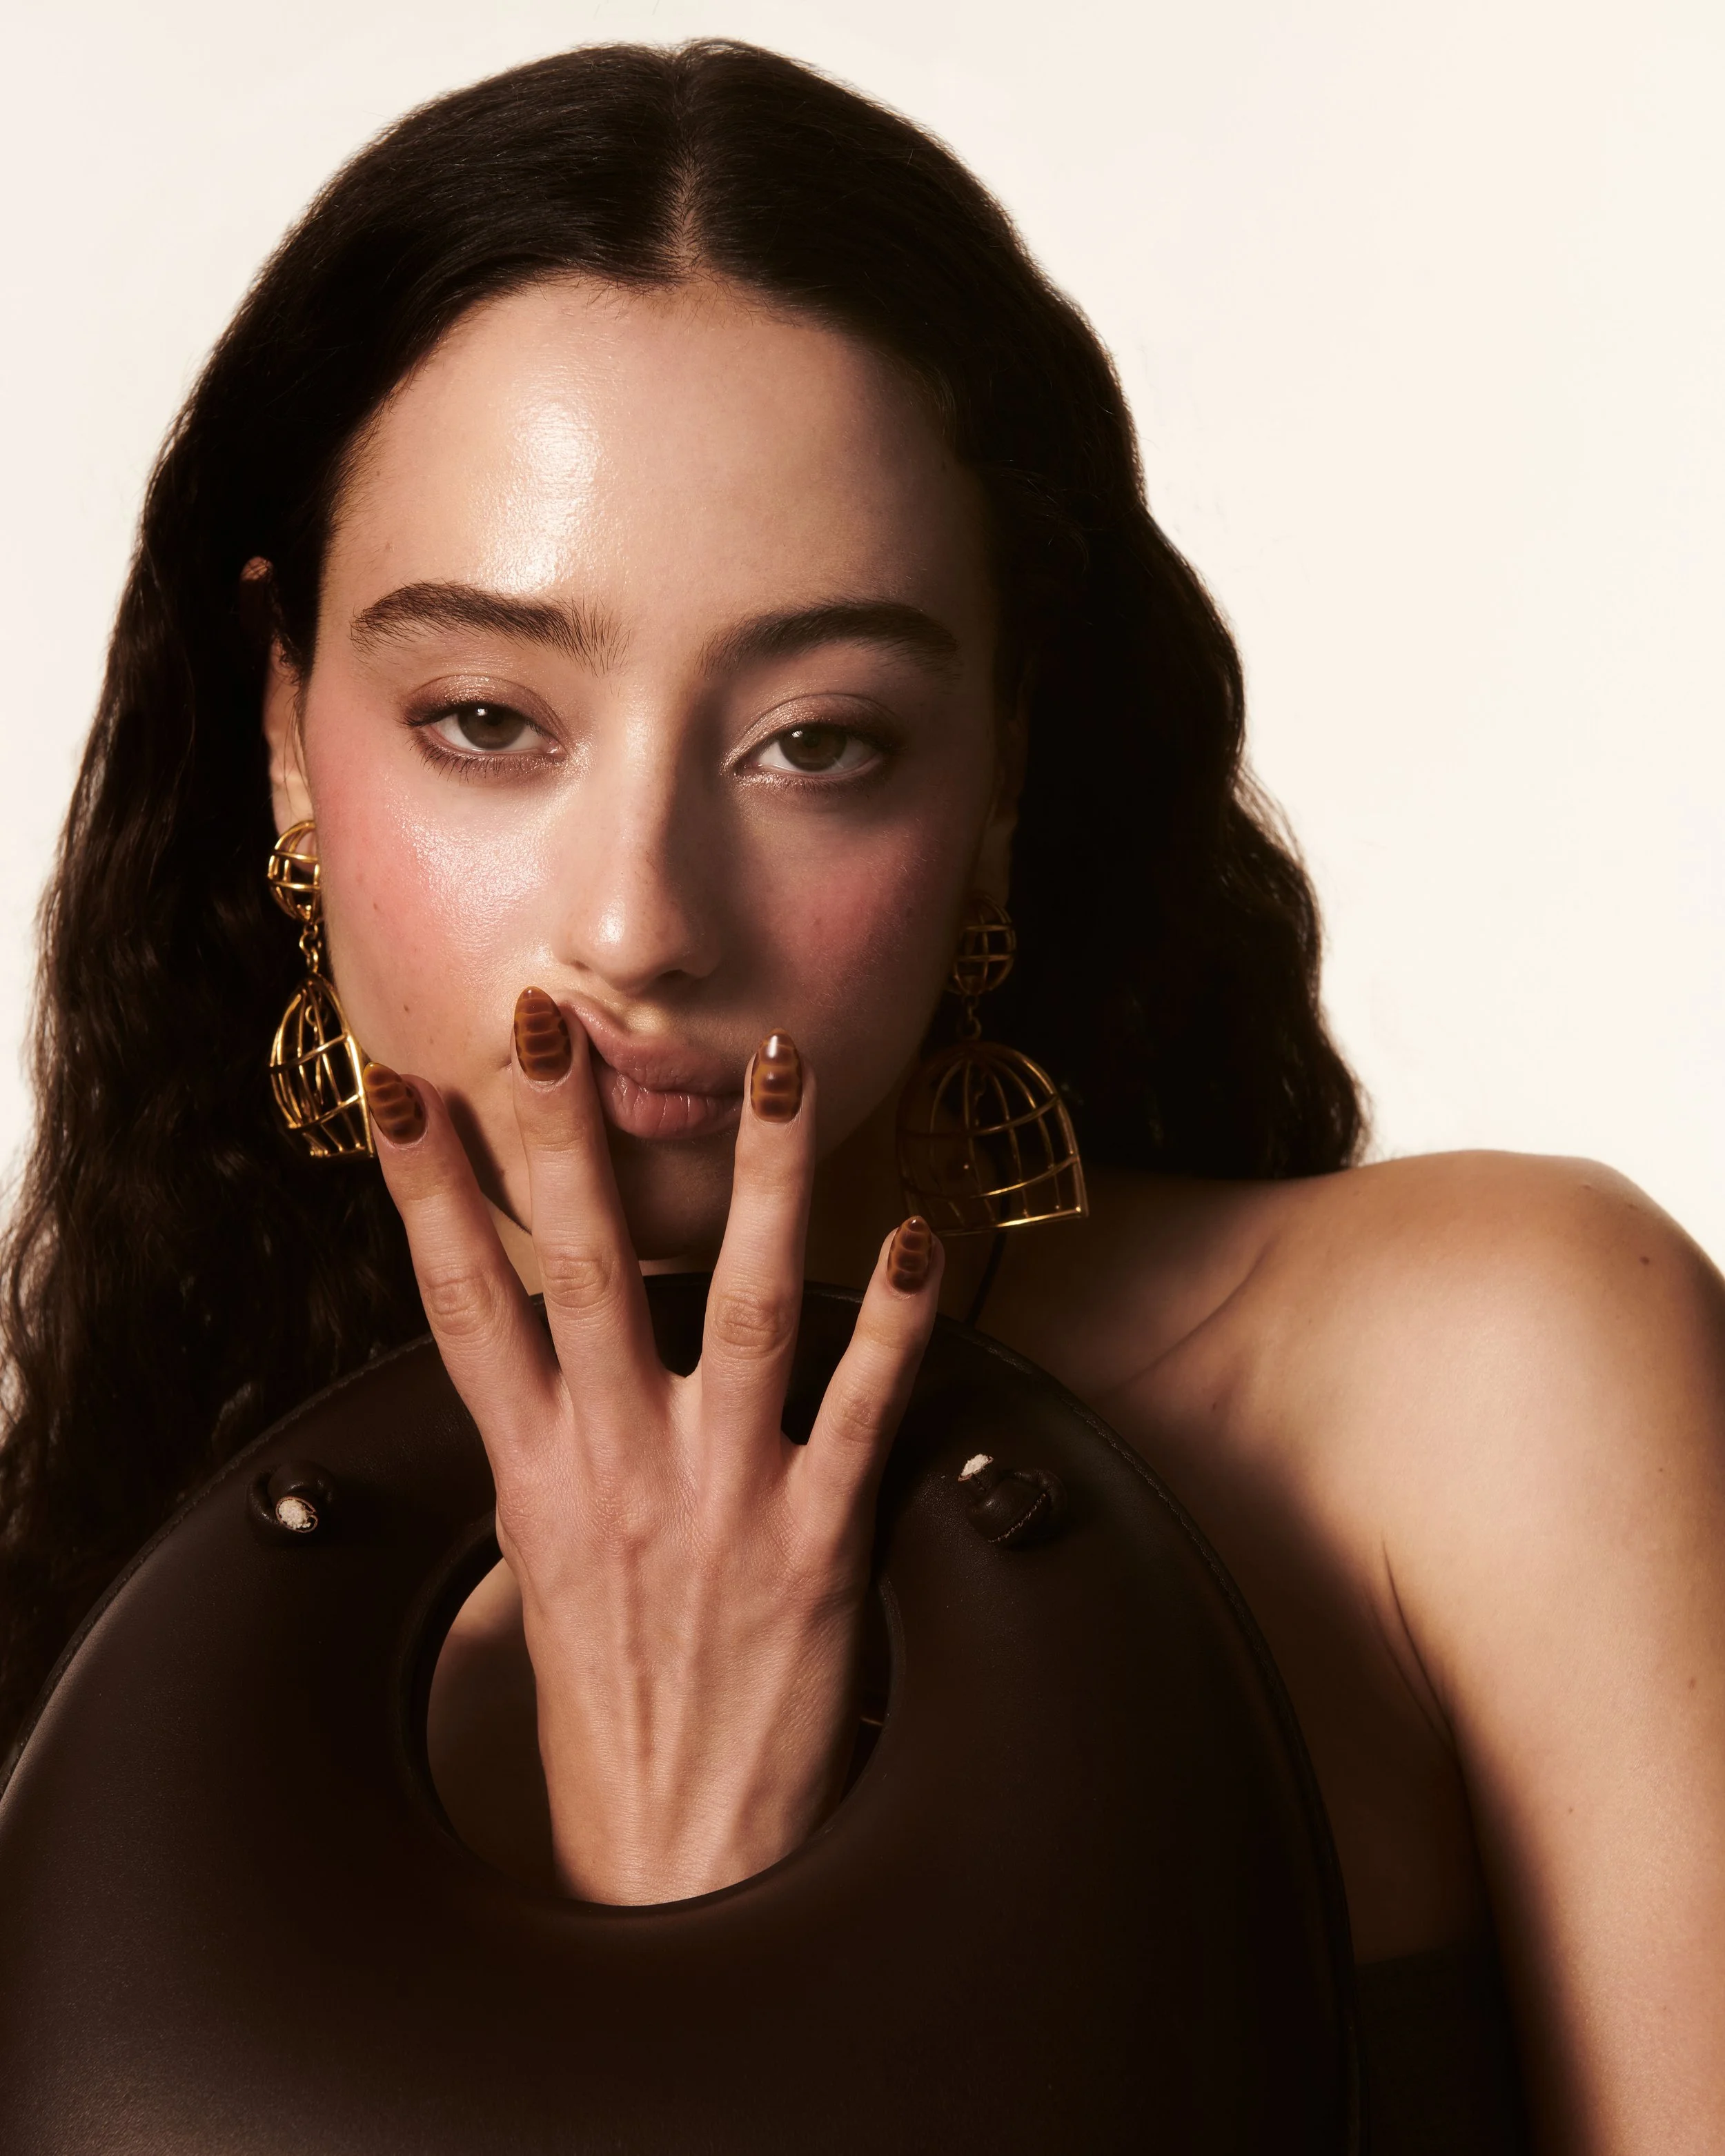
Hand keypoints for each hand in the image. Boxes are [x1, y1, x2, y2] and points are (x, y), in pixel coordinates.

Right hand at [362, 993, 942, 1902]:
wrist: (676, 1860)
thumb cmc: (610, 1707)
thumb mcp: (538, 1568)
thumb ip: (545, 1444)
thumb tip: (531, 1346)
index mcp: (535, 1475)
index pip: (463, 1305)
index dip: (427, 1193)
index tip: (403, 1093)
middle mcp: (617, 1468)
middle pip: (582, 1272)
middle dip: (565, 1141)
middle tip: (554, 1023)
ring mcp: (718, 1498)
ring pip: (739, 1305)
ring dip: (760, 1181)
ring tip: (773, 1070)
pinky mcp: (818, 1543)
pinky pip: (864, 1411)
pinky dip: (897, 1321)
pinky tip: (921, 1235)